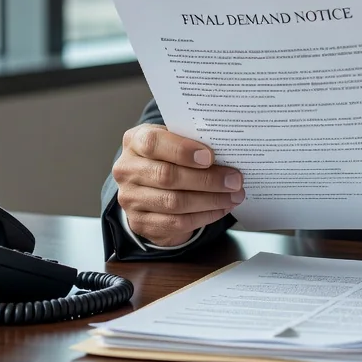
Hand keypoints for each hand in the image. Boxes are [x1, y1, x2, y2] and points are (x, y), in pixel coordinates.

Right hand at [113, 124, 244, 247]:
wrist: (147, 184)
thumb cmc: (167, 155)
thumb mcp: (173, 139)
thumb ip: (191, 141)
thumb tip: (226, 150)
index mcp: (135, 141)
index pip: (153, 143)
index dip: (182, 150)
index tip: (210, 156)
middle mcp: (127, 170)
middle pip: (167, 176)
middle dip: (207, 179)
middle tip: (235, 179)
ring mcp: (130, 199)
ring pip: (174, 202)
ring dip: (211, 200)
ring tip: (234, 195)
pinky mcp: (140, 222)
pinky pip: (176, 223)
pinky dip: (204, 216)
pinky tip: (221, 208)